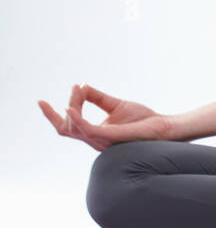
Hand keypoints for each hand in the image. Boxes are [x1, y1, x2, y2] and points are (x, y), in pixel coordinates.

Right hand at [37, 84, 171, 152]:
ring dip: (72, 106)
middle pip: (65, 129)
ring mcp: (102, 140)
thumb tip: (81, 86)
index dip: (52, 115)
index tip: (41, 101)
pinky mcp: (111, 137)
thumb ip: (97, 97)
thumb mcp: (115, 104)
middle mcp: (95, 139)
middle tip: (48, 99)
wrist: (162, 126)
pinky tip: (70, 108)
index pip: (67, 126)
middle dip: (53, 114)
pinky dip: (77, 119)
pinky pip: (88, 129)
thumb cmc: (142, 119)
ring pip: (74, 127)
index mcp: (94, 133)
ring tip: (76, 91)